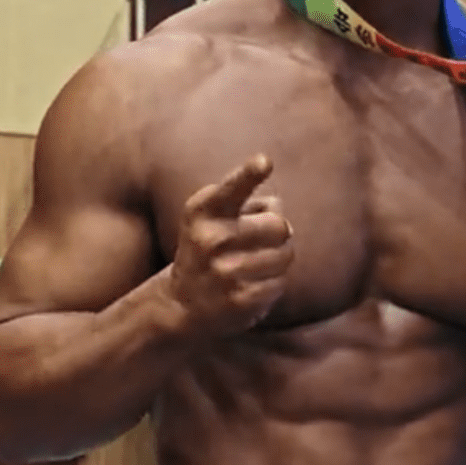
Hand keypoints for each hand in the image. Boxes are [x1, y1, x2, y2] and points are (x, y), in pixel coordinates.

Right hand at [168, 155, 293, 335]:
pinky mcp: (237, 300)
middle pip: (279, 225)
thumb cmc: (210, 246)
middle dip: (279, 232)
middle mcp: (209, 239)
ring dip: (279, 259)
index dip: (249, 174)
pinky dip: (273, 284)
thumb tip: (283, 219)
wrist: (181, 302)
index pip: (231, 188)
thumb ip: (249, 203)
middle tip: (263, 240)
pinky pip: (280, 283)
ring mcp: (222, 271)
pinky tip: (252, 286)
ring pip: (285, 255)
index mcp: (203, 209)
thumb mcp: (214, 216)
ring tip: (257, 263)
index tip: (265, 162)